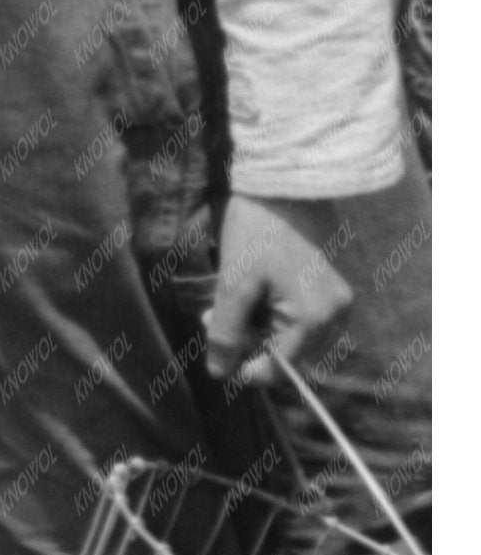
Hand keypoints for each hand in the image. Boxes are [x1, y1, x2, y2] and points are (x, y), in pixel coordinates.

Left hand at [205, 191, 352, 386]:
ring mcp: (339, 301)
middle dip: (250, 343)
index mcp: (315, 318)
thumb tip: (219, 373)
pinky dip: (275, 314)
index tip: (218, 350)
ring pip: (295, 338)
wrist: (288, 181)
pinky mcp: (334, 287)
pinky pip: (304, 318)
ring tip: (230, 301)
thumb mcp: (234, 283)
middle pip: (291, 356)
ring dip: (260, 328)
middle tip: (214, 316)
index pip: (282, 370)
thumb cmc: (257, 229)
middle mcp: (337, 315)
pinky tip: (253, 292)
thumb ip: (226, 332)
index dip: (247, 369)